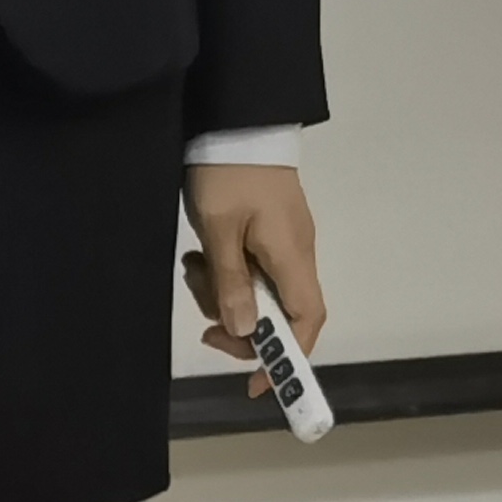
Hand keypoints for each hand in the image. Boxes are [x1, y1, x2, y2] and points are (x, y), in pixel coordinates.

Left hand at [182, 164, 325, 399]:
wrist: (237, 120)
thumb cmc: (228, 174)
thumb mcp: (220, 230)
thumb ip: (232, 282)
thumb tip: (247, 330)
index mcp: (291, 254)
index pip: (307, 319)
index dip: (287, 356)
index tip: (256, 381)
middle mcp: (297, 252)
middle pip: (279, 312)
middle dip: (240, 323)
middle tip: (204, 320)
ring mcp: (285, 240)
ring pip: (260, 291)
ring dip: (224, 293)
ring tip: (194, 266)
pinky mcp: (270, 229)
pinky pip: (253, 268)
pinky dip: (227, 273)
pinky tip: (203, 253)